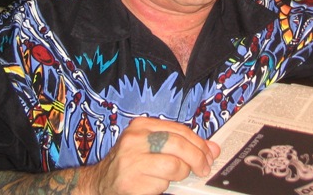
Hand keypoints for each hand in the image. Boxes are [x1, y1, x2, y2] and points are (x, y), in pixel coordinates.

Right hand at [78, 117, 219, 194]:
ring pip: (173, 165)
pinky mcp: (132, 182)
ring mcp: (132, 161)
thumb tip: (212, 149)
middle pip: (178, 145)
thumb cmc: (130, 163)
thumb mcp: (152, 146)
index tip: (209, 153)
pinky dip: (166, 186)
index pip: (179, 130)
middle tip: (204, 168)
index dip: (199, 142)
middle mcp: (135, 140)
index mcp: (141, 126)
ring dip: (182, 174)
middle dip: (197, 158)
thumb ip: (180, 144)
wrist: (100, 182)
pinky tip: (159, 184)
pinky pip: (162, 184)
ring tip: (179, 176)